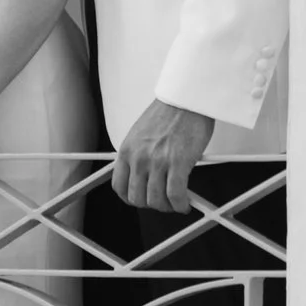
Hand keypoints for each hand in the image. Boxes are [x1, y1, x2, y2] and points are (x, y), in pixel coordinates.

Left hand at [114, 96, 213, 213]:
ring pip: (156, 201)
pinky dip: (181, 205)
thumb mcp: (141, 134)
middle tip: (163, 201)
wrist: (186, 99)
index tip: (141, 199)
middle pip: (137, 198)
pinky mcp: (177, 163)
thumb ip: (139, 155)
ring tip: (176, 202)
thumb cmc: (169, 113)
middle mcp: (138, 158)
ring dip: (167, 207)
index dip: (131, 198)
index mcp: (127, 150)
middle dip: (151, 204)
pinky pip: (176, 196)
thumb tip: (145, 178)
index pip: (119, 187)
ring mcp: (157, 162)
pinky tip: (185, 203)